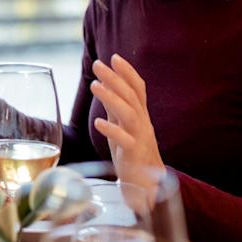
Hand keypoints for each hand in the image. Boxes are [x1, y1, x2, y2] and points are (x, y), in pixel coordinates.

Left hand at [90, 54, 165, 189]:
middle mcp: (143, 124)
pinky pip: (125, 141)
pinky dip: (112, 130)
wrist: (146, 185)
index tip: (114, 57)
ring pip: (129, 114)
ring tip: (94, 86)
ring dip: (112, 98)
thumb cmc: (132, 153)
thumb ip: (115, 107)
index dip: (128, 72)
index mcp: (140, 115)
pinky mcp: (133, 155)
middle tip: (98, 65)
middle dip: (115, 78)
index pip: (138, 89)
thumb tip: (104, 84)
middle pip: (131, 97)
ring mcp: (140, 139)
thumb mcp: (123, 125)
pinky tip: (98, 122)